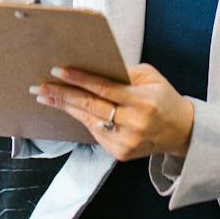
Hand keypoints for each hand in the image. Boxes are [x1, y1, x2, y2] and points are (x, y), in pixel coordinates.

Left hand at [35, 64, 195, 161]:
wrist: (181, 132)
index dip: (78, 79)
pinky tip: (67, 109)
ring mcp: (125, 141)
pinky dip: (81, 119)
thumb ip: (124, 71)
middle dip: (61, 95)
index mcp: (142, 101)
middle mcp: (133, 123)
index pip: (103, 88)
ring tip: (44, 96)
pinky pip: (95, 132)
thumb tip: (93, 65)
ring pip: (88, 121)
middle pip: (89, 106)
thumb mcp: (151, 77)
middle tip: (39, 86)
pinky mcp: (120, 153)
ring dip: (64, 108)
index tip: (57, 70)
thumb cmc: (163, 98)